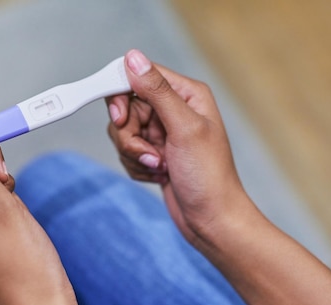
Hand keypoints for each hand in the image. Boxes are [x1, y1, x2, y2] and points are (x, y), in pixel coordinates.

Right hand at [107, 50, 255, 250]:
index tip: (120, 118)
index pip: (139, 76)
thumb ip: (156, 92)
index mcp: (186, 94)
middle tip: (151, 153)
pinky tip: (159, 175)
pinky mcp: (154, 153)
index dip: (122, 95)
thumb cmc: (208, 177)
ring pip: (123, 132)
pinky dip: (137, 166)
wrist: (210, 220)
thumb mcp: (183, 128)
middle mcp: (173, 109)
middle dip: (130, 135)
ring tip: (160, 167)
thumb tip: (132, 58)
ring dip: (135, 155)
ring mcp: (162, 132)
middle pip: (125, 107)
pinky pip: (127, 152)